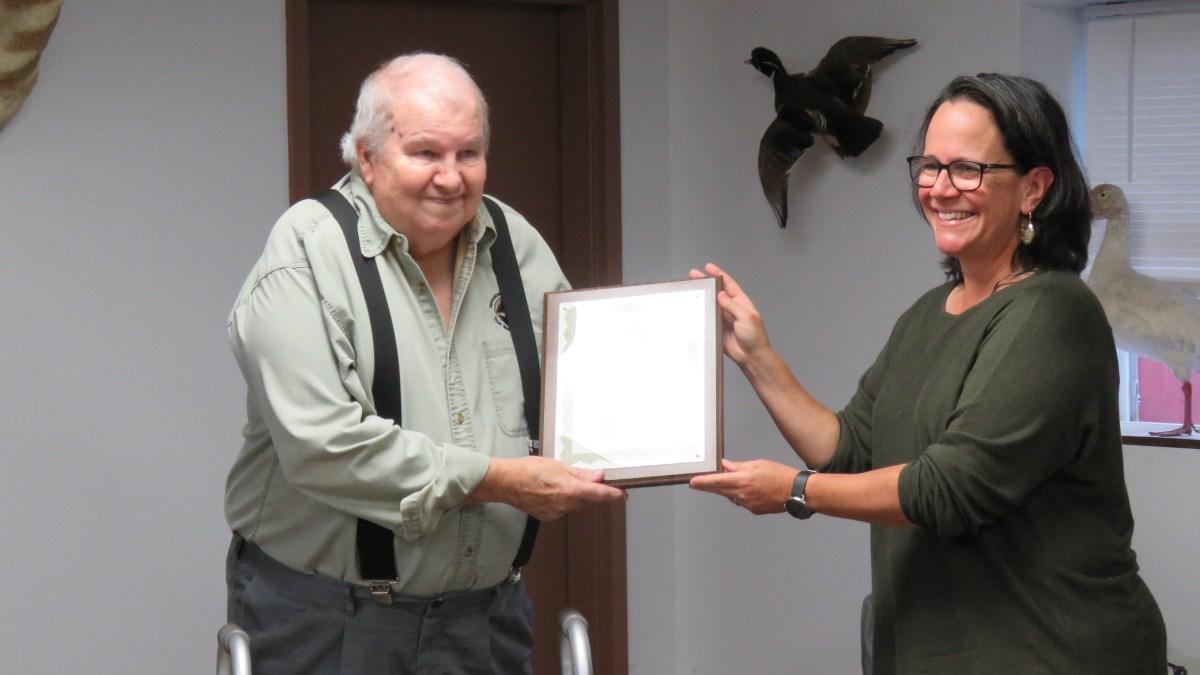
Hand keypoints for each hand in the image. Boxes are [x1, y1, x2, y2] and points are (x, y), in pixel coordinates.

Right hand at [470, 455, 627, 520]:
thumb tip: (598, 477)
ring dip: (575, 494)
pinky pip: (563, 508)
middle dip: (589, 490)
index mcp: (569, 490)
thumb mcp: (558, 466)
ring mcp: (556, 513)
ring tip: (559, 480)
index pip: (598, 495)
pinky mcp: (548, 516)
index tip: (623, 495)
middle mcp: (565, 505)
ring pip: (575, 504)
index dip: (613, 495)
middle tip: (586, 478)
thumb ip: (580, 474)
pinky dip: (563, 500)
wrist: (506, 483)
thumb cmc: (529, 470)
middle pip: (587, 499)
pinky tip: (551, 490)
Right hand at [689, 263, 769, 367]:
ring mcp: (722, 318)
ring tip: (688, 289)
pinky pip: (706, 318)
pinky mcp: (716, 328)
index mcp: (740, 302)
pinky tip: (690, 308)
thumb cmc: (754, 336)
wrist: (751, 356)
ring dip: (700, 297)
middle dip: (705, 283)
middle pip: (716, 292)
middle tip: (692, 275)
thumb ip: (733, 305)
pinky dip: (699, 312)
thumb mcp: (746, 317)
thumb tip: (720, 294)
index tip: (708, 267)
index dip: (718, 274)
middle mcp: (730, 308)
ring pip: (709, 304)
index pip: (728, 284)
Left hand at [689, 458, 796, 514]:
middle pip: (720, 491)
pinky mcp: (754, 510)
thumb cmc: (780, 475)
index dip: (703, 482)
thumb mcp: (758, 464)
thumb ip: (738, 467)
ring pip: (730, 496)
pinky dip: (740, 495)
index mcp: (743, 480)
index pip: (717, 481)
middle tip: (699, 483)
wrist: (796, 492)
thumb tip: (725, 466)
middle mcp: (743, 494)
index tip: (693, 482)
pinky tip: (748, 490)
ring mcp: (748, 504)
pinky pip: (741, 502)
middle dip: (709, 486)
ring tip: (732, 482)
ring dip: (727, 490)